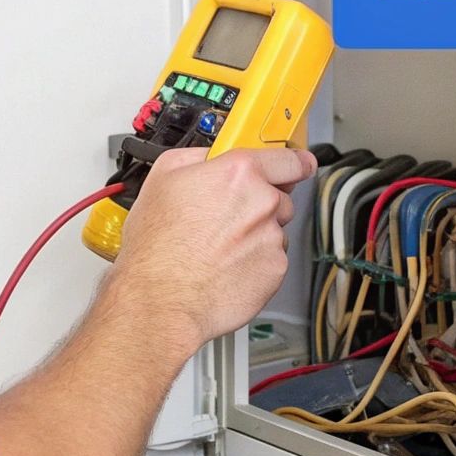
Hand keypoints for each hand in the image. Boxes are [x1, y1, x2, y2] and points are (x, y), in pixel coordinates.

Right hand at [109, 146, 316, 346]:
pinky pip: (271, 259)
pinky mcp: (276, 270)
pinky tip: (225, 266)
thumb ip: (198, 157)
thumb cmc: (158, 248)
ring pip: (273, 230)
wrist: (162, 300)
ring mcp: (272, 238)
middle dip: (258, 205)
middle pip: (278, 197)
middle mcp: (262, 203)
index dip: (294, 162)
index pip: (289, 159)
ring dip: (255, 235)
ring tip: (218, 248)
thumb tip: (211, 156)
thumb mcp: (162, 178)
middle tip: (225, 220)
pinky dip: (255, 262)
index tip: (298, 164)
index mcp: (239, 174)